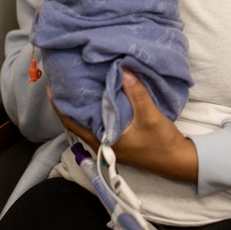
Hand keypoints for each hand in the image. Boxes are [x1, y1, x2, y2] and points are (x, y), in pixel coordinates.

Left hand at [50, 70, 197, 182]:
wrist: (177, 160)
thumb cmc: (161, 142)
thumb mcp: (150, 116)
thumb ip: (136, 93)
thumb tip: (122, 69)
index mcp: (103, 140)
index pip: (72, 123)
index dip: (61, 106)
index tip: (53, 87)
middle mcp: (102, 142)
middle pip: (78, 121)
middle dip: (70, 102)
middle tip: (66, 79)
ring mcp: (110, 141)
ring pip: (89, 121)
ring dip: (84, 104)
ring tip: (80, 83)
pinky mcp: (118, 138)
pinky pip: (100, 120)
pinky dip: (97, 107)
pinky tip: (100, 94)